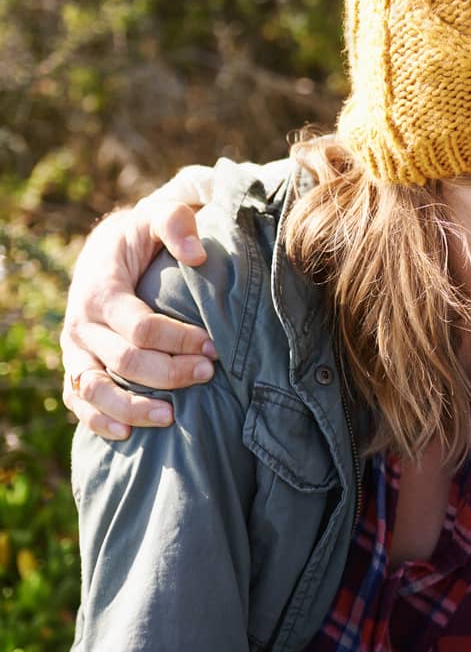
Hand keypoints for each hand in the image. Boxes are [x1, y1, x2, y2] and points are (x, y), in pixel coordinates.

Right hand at [60, 200, 216, 438]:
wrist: (107, 250)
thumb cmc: (142, 236)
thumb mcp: (158, 217)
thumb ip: (177, 223)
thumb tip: (196, 255)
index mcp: (101, 291)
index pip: (140, 327)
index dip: (178, 340)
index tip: (214, 347)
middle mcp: (81, 324)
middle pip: (124, 361)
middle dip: (169, 373)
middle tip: (208, 374)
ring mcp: (74, 350)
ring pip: (94, 390)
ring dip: (132, 408)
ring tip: (172, 418)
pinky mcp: (76, 366)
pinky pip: (79, 401)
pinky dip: (98, 421)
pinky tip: (128, 434)